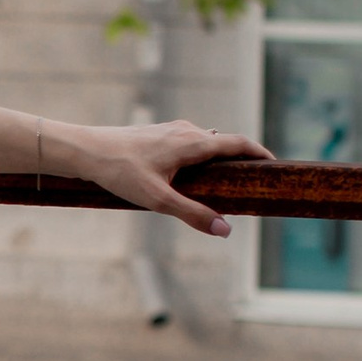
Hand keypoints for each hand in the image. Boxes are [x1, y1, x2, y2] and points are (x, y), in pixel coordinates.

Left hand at [51, 117, 269, 238]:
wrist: (85, 150)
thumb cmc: (119, 172)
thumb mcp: (158, 199)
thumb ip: (193, 214)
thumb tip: (225, 230)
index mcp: (193, 143)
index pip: (238, 143)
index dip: (260, 154)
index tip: (276, 166)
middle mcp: (187, 131)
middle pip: (225, 142)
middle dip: (243, 159)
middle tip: (257, 181)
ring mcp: (171, 130)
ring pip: (206, 143)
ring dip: (221, 158)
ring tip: (230, 182)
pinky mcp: (158, 134)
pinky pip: (190, 143)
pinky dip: (202, 156)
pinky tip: (195, 176)